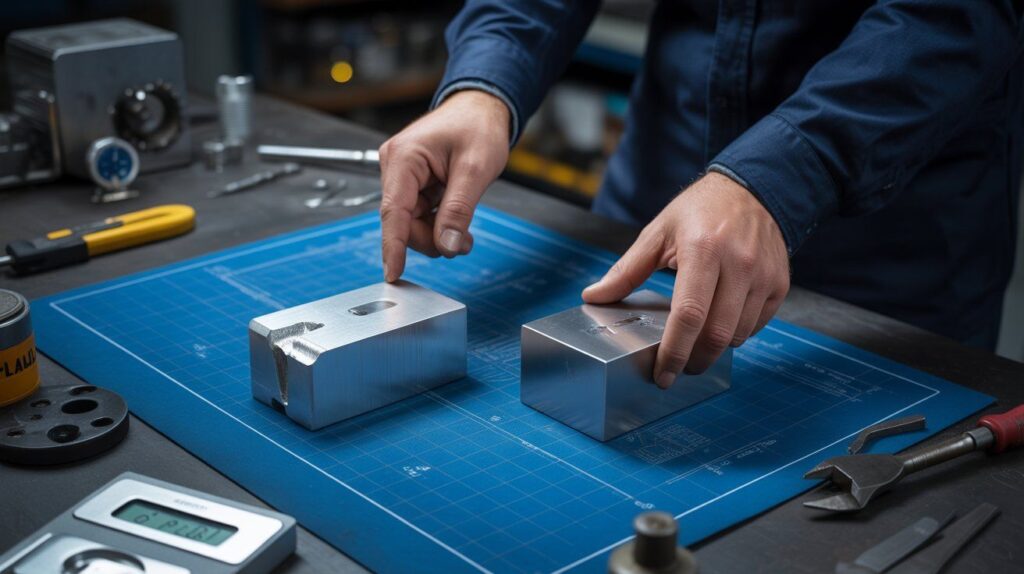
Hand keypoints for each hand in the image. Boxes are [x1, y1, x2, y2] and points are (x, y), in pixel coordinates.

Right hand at [379, 90, 510, 280]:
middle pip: (404, 224)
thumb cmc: (478, 127)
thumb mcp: (476, 169)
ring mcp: (402, 176)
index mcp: (404, 157)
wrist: (482, 108)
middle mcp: (395, 166)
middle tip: (464, 244)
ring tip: (465, 233)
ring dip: (438, 234)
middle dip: (433, 239)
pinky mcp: (412, 184)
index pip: (393, 212)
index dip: (393, 247)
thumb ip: (459, 209)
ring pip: (412, 224)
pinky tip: (457, 224)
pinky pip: (420, 216)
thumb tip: (446, 245)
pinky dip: (438, 226)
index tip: (393, 274)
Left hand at [582, 172, 789, 386]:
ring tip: (696, 344)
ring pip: (737, 334)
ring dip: (714, 348)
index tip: (662, 374)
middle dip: (693, 360)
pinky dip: (736, 333)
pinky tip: (719, 324)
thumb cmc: (700, 211)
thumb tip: (594, 296)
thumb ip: (626, 270)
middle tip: (676, 368)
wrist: (753, 190)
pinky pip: (756, 325)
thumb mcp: (658, 233)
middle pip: (716, 333)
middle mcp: (738, 263)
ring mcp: (763, 275)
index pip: (688, 315)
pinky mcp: (779, 284)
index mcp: (703, 249)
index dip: (674, 351)